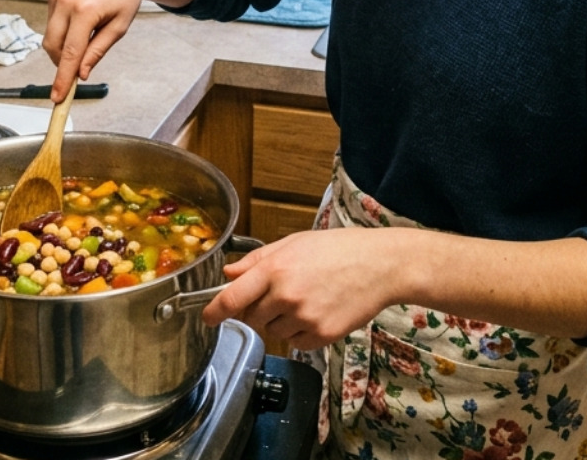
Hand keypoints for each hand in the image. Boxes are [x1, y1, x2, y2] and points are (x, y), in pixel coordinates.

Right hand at [43, 0, 158, 98]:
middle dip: (62, 63)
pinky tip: (79, 19)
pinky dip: (62, 27)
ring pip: (49, 34)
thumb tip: (81, 74)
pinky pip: (51, 19)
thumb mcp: (119, 27)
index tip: (58, 97)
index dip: (63, 78)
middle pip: (53, 46)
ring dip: (63, 44)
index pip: (70, 53)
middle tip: (78, 69)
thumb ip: (97, 51)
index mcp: (86, 10)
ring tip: (86, 35)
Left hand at [202, 228, 406, 350]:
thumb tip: (228, 273)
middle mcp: (286, 296)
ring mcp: (304, 318)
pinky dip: (301, 332)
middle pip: (251, 318)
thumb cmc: (337, 250)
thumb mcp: (292, 244)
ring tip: (306, 298)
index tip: (207, 318)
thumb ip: (256, 261)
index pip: (232, 298)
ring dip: (281, 321)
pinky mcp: (321, 335)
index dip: (214, 311)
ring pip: (274, 331)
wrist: (379, 265)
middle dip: (257, 310)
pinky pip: (296, 343)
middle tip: (279, 294)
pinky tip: (317, 311)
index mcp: (275, 269)